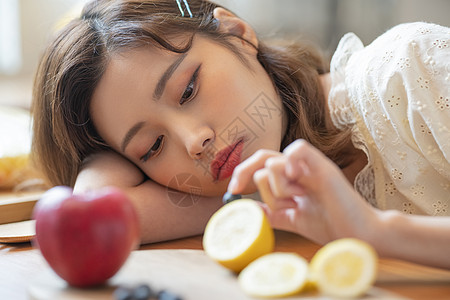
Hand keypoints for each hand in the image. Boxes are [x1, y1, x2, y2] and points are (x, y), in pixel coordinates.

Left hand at [229, 139, 379, 244]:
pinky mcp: (323, 167)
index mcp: (292, 177)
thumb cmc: (330, 226)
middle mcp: (299, 168)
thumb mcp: (291, 219)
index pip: (261, 163)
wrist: (358, 235)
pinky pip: (298, 149)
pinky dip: (289, 164)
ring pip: (273, 163)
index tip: (232, 190)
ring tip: (297, 201)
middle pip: (262, 158)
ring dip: (277, 190)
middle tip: (239, 189)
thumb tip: (245, 210)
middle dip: (248, 177)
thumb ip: (271, 213)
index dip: (242, 172)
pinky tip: (295, 180)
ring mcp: (311, 166)